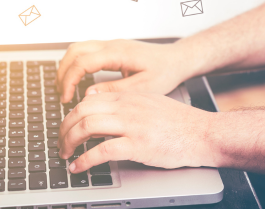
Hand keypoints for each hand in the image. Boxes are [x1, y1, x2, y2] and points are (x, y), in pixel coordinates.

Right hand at [56, 40, 191, 102]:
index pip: (83, 62)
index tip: (66, 98)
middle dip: (62, 72)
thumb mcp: (143, 87)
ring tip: (65, 89)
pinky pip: (86, 51)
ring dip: (67, 67)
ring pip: (77, 48)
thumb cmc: (165, 71)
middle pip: (74, 51)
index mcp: (119, 53)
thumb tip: (89, 95)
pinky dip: (76, 64)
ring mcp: (111, 44)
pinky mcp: (112, 49)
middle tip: (61, 95)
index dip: (69, 80)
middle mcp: (112, 44)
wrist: (178, 59)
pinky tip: (77, 81)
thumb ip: (115, 90)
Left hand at [57, 92, 216, 172]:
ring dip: (70, 142)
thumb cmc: (180, 122)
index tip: (67, 128)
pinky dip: (85, 160)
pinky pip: (102, 151)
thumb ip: (126, 103)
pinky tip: (79, 167)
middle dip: (64, 128)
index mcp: (129, 96)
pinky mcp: (138, 145)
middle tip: (60, 143)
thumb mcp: (150, 102)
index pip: (89, 100)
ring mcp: (132, 125)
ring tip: (65, 155)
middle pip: (82, 111)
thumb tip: (100, 109)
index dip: (71, 115)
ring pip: (87, 127)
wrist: (203, 132)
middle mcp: (127, 107)